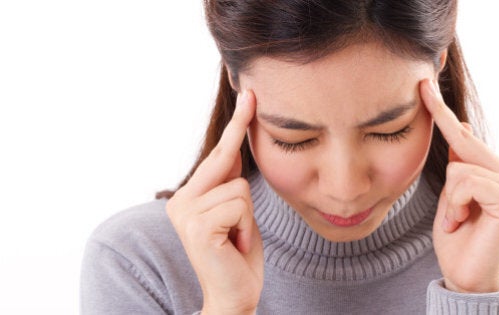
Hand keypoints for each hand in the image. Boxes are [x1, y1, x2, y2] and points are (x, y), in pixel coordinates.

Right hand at [166, 90, 262, 313]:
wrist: (234, 295)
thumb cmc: (238, 253)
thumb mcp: (236, 211)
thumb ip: (229, 182)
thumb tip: (232, 148)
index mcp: (188, 195)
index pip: (218, 154)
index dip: (236, 125)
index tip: (248, 93)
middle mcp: (180, 200)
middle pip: (226, 162)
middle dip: (241, 166)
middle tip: (246, 172)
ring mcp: (185, 212)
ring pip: (240, 187)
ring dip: (248, 217)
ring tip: (237, 239)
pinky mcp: (198, 225)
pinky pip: (240, 205)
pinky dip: (247, 227)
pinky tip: (234, 245)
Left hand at [421, 79, 498, 292]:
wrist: (465, 273)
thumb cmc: (456, 235)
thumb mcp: (450, 194)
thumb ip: (458, 164)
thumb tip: (462, 127)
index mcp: (494, 169)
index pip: (462, 134)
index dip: (440, 110)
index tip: (423, 84)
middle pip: (461, 144)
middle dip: (445, 161)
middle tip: (450, 190)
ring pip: (458, 167)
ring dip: (449, 200)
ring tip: (459, 221)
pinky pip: (465, 182)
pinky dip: (455, 206)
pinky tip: (462, 223)